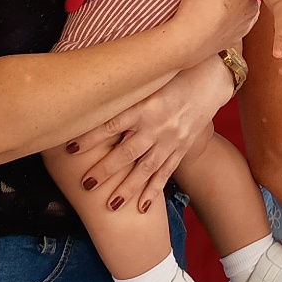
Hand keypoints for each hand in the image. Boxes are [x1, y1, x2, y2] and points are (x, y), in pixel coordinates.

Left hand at [68, 54, 231, 213]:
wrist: (210, 80)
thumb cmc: (173, 74)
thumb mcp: (147, 79)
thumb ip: (124, 92)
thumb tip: (92, 96)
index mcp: (145, 105)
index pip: (113, 123)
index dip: (91, 137)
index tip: (71, 147)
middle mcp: (157, 125)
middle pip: (128, 152)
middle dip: (106, 170)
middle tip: (86, 184)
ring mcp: (171, 140)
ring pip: (146, 168)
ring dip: (128, 188)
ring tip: (111, 205)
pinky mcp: (182, 148)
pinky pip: (166, 172)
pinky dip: (154, 190)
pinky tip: (142, 207)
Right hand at [168, 0, 260, 62]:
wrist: (189, 41)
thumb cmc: (199, 6)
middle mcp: (254, 9)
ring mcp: (247, 25)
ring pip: (240, 5)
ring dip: (230, 2)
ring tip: (211, 3)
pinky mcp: (237, 37)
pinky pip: (234, 20)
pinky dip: (226, 17)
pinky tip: (213, 16)